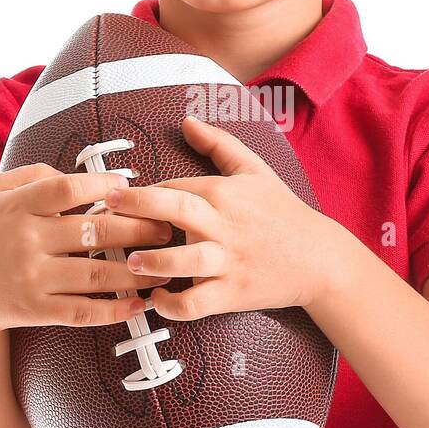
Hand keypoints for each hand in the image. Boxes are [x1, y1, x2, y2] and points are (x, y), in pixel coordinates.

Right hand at [0, 163, 175, 334]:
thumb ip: (33, 176)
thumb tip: (75, 175)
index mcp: (17, 206)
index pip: (67, 189)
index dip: (104, 186)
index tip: (132, 187)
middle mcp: (25, 240)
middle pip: (94, 231)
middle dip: (139, 229)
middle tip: (167, 228)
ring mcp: (31, 278)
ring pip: (97, 274)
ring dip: (137, 271)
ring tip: (165, 265)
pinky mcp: (36, 311)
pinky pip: (83, 311)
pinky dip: (115, 309)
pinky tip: (140, 304)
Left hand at [101, 114, 332, 320]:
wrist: (320, 258)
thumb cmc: (282, 212)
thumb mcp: (254, 171)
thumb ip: (218, 144)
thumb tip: (186, 121)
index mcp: (224, 193)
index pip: (175, 186)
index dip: (143, 192)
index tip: (112, 195)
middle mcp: (224, 225)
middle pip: (178, 210)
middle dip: (140, 207)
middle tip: (108, 208)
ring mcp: (229, 261)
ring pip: (187, 260)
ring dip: (155, 262)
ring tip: (130, 264)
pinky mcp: (233, 293)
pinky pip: (199, 303)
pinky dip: (175, 306)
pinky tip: (157, 301)